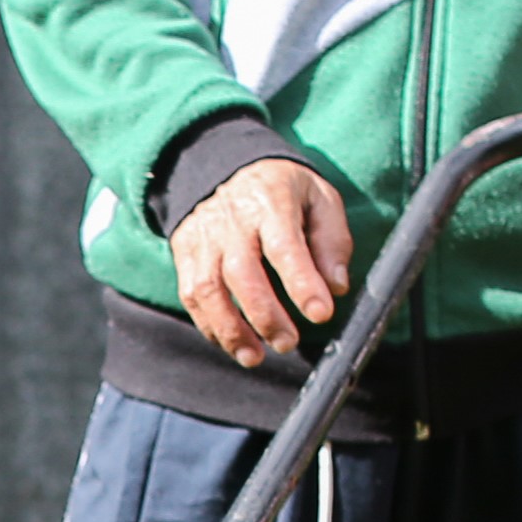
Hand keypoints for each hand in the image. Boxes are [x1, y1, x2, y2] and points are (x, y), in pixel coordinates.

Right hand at [170, 154, 351, 368]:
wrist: (225, 165)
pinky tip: (233, 343)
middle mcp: (231, 220)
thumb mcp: (319, 198)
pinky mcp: (185, 253)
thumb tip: (336, 286)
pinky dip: (211, 326)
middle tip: (288, 343)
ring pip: (208, 289)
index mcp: (271, 201)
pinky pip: (192, 295)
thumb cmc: (282, 190)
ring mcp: (203, 237)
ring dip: (231, 330)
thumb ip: (332, 241)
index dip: (302, 283)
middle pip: (242, 273)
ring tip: (255, 356)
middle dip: (266, 315)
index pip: (285, 246)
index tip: (320, 313)